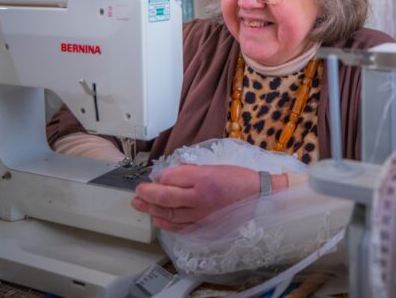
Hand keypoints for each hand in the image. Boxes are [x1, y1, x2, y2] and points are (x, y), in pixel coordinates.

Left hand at [131, 164, 286, 231]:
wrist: (259, 197)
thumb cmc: (238, 179)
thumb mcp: (214, 167)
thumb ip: (190, 171)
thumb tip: (168, 175)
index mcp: (203, 179)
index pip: (172, 178)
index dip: (158, 178)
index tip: (152, 177)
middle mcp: (200, 198)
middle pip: (166, 197)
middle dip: (148, 195)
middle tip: (137, 193)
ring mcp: (201, 214)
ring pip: (170, 214)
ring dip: (152, 210)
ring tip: (140, 205)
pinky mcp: (205, 226)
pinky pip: (181, 227)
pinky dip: (167, 224)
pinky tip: (158, 220)